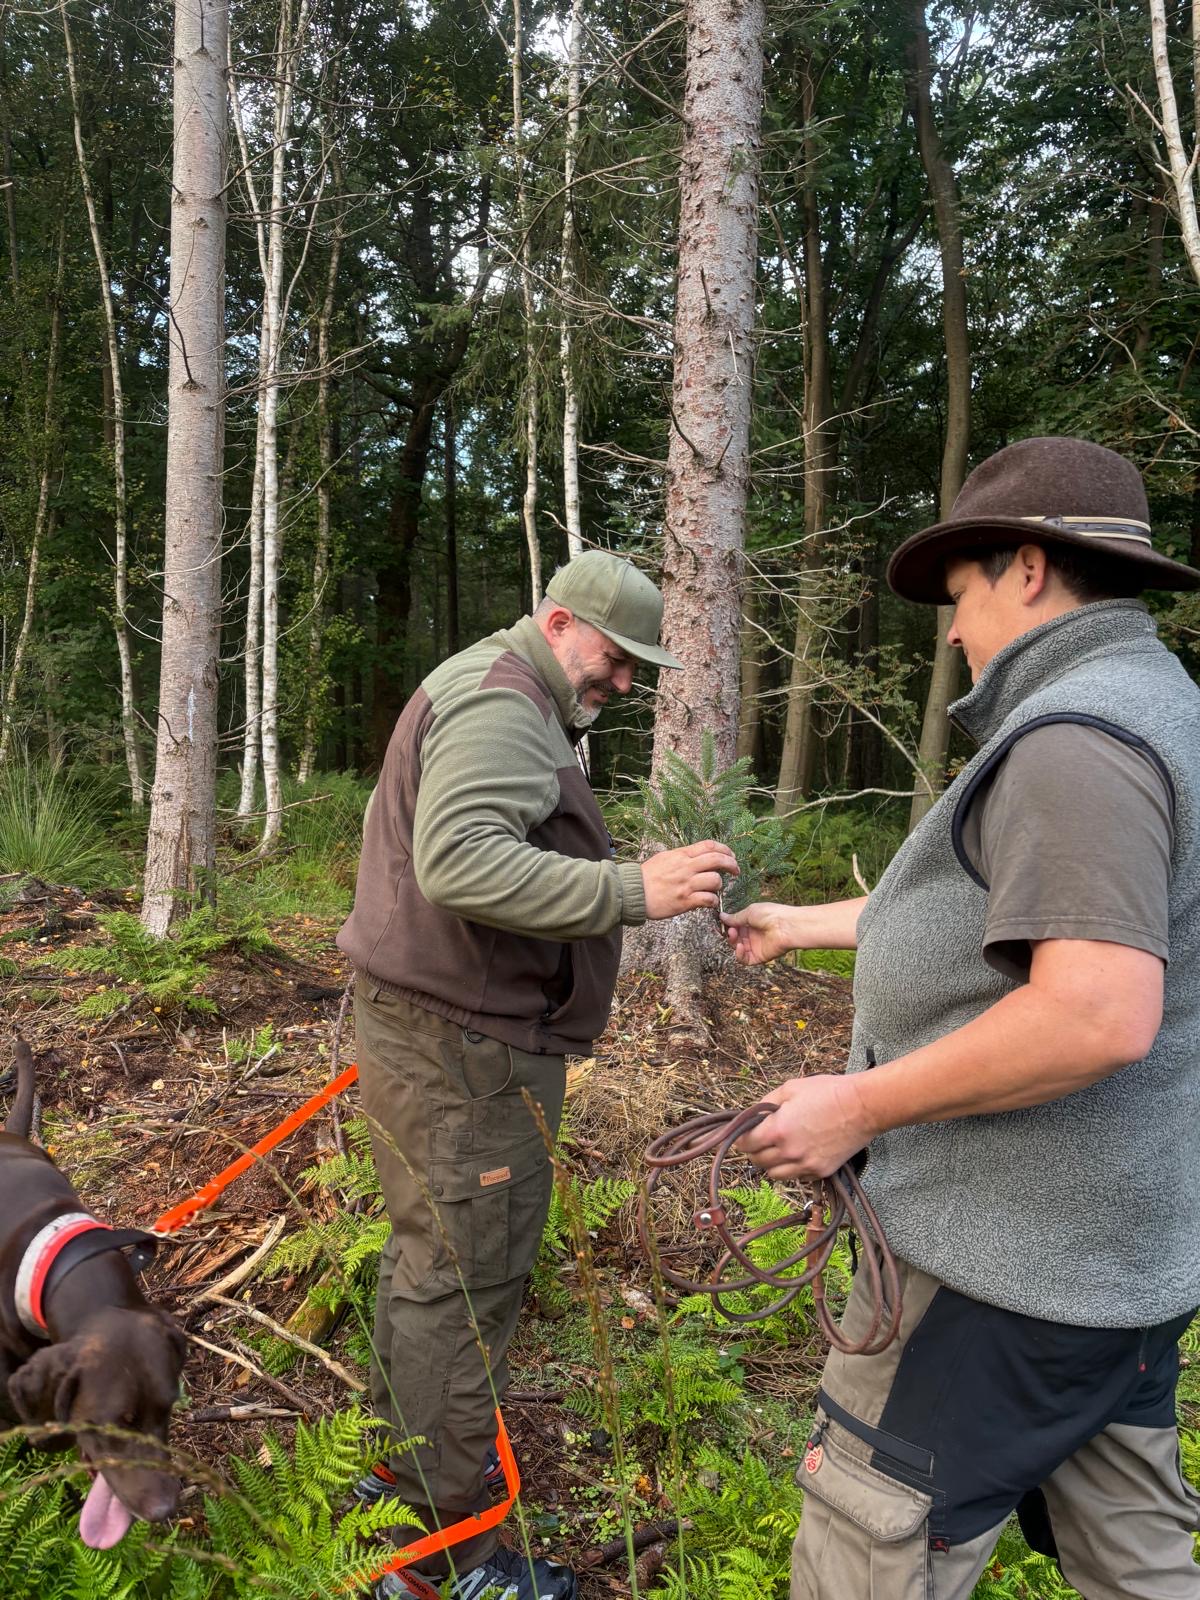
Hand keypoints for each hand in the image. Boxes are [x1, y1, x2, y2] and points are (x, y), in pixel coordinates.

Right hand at [641, 840, 738, 919]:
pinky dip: (713, 901)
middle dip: (732, 864)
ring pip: (715, 881)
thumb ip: (682, 856)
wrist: (633, 892)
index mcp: (681, 855)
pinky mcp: (685, 901)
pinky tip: (709, 902)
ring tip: (714, 889)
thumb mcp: (664, 858)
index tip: (731, 856)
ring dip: (719, 885)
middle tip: (736, 870)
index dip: (725, 849)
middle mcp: (685, 867)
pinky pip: (708, 899)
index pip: (709, 846)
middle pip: (717, 860)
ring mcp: (686, 884)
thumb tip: (696, 856)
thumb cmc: (647, 876)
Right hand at [721, 901, 795, 965]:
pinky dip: (739, 955)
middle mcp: (753, 935)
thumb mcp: (749, 912)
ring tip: (734, 935)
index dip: (728, 926)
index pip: (736, 926)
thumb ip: (735, 917)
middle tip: (730, 929)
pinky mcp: (759, 956)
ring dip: (733, 942)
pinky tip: (740, 947)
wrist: (786, 926)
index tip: (721, 923)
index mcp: (752, 923)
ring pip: (738, 948)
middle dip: (730, 934)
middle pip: (735, 938)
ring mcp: (756, 946)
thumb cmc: (771, 914)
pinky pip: (745, 960)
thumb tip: (722, 916)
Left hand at [736, 1073, 875, 1180]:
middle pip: (757, 1161)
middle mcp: (789, 1152)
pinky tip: (798, 1154)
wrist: (863, 1106)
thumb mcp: (790, 1088)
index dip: (742, 1138)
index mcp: (778, 1130)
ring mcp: (805, 1165)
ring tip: (778, 1148)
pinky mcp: (820, 1172)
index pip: (745, 1144)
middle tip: (760, 1138)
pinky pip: (796, 1177)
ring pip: (774, 1174)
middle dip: (754, 1150)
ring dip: (771, 1163)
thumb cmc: (828, 1092)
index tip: (744, 1134)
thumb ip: (766, 1104)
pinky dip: (791, 1169)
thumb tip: (753, 1117)